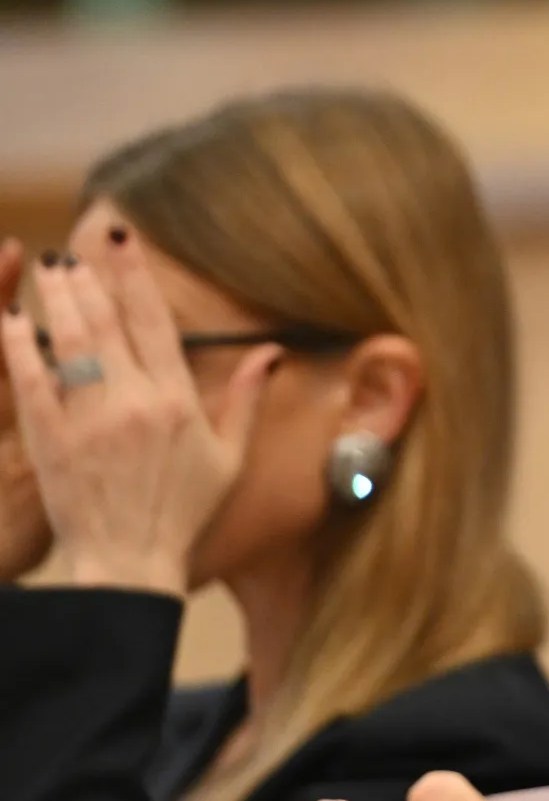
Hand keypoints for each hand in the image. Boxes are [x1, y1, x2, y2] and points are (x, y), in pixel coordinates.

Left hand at [0, 242, 277, 594]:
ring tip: (49, 271)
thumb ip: (246, 400)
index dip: (135, 274)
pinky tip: (12, 319)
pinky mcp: (51, 438)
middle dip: (87, 277)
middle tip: (73, 251)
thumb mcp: (230, 459)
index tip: (121, 239)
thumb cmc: (184, 513)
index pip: (154, 321)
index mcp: (178, 402)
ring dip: (55, 298)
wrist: (132, 562)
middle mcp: (134, 402)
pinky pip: (30, 379)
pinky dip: (19, 344)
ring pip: (68, 339)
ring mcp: (89, 419)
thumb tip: (271, 353)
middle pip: (105, 320)